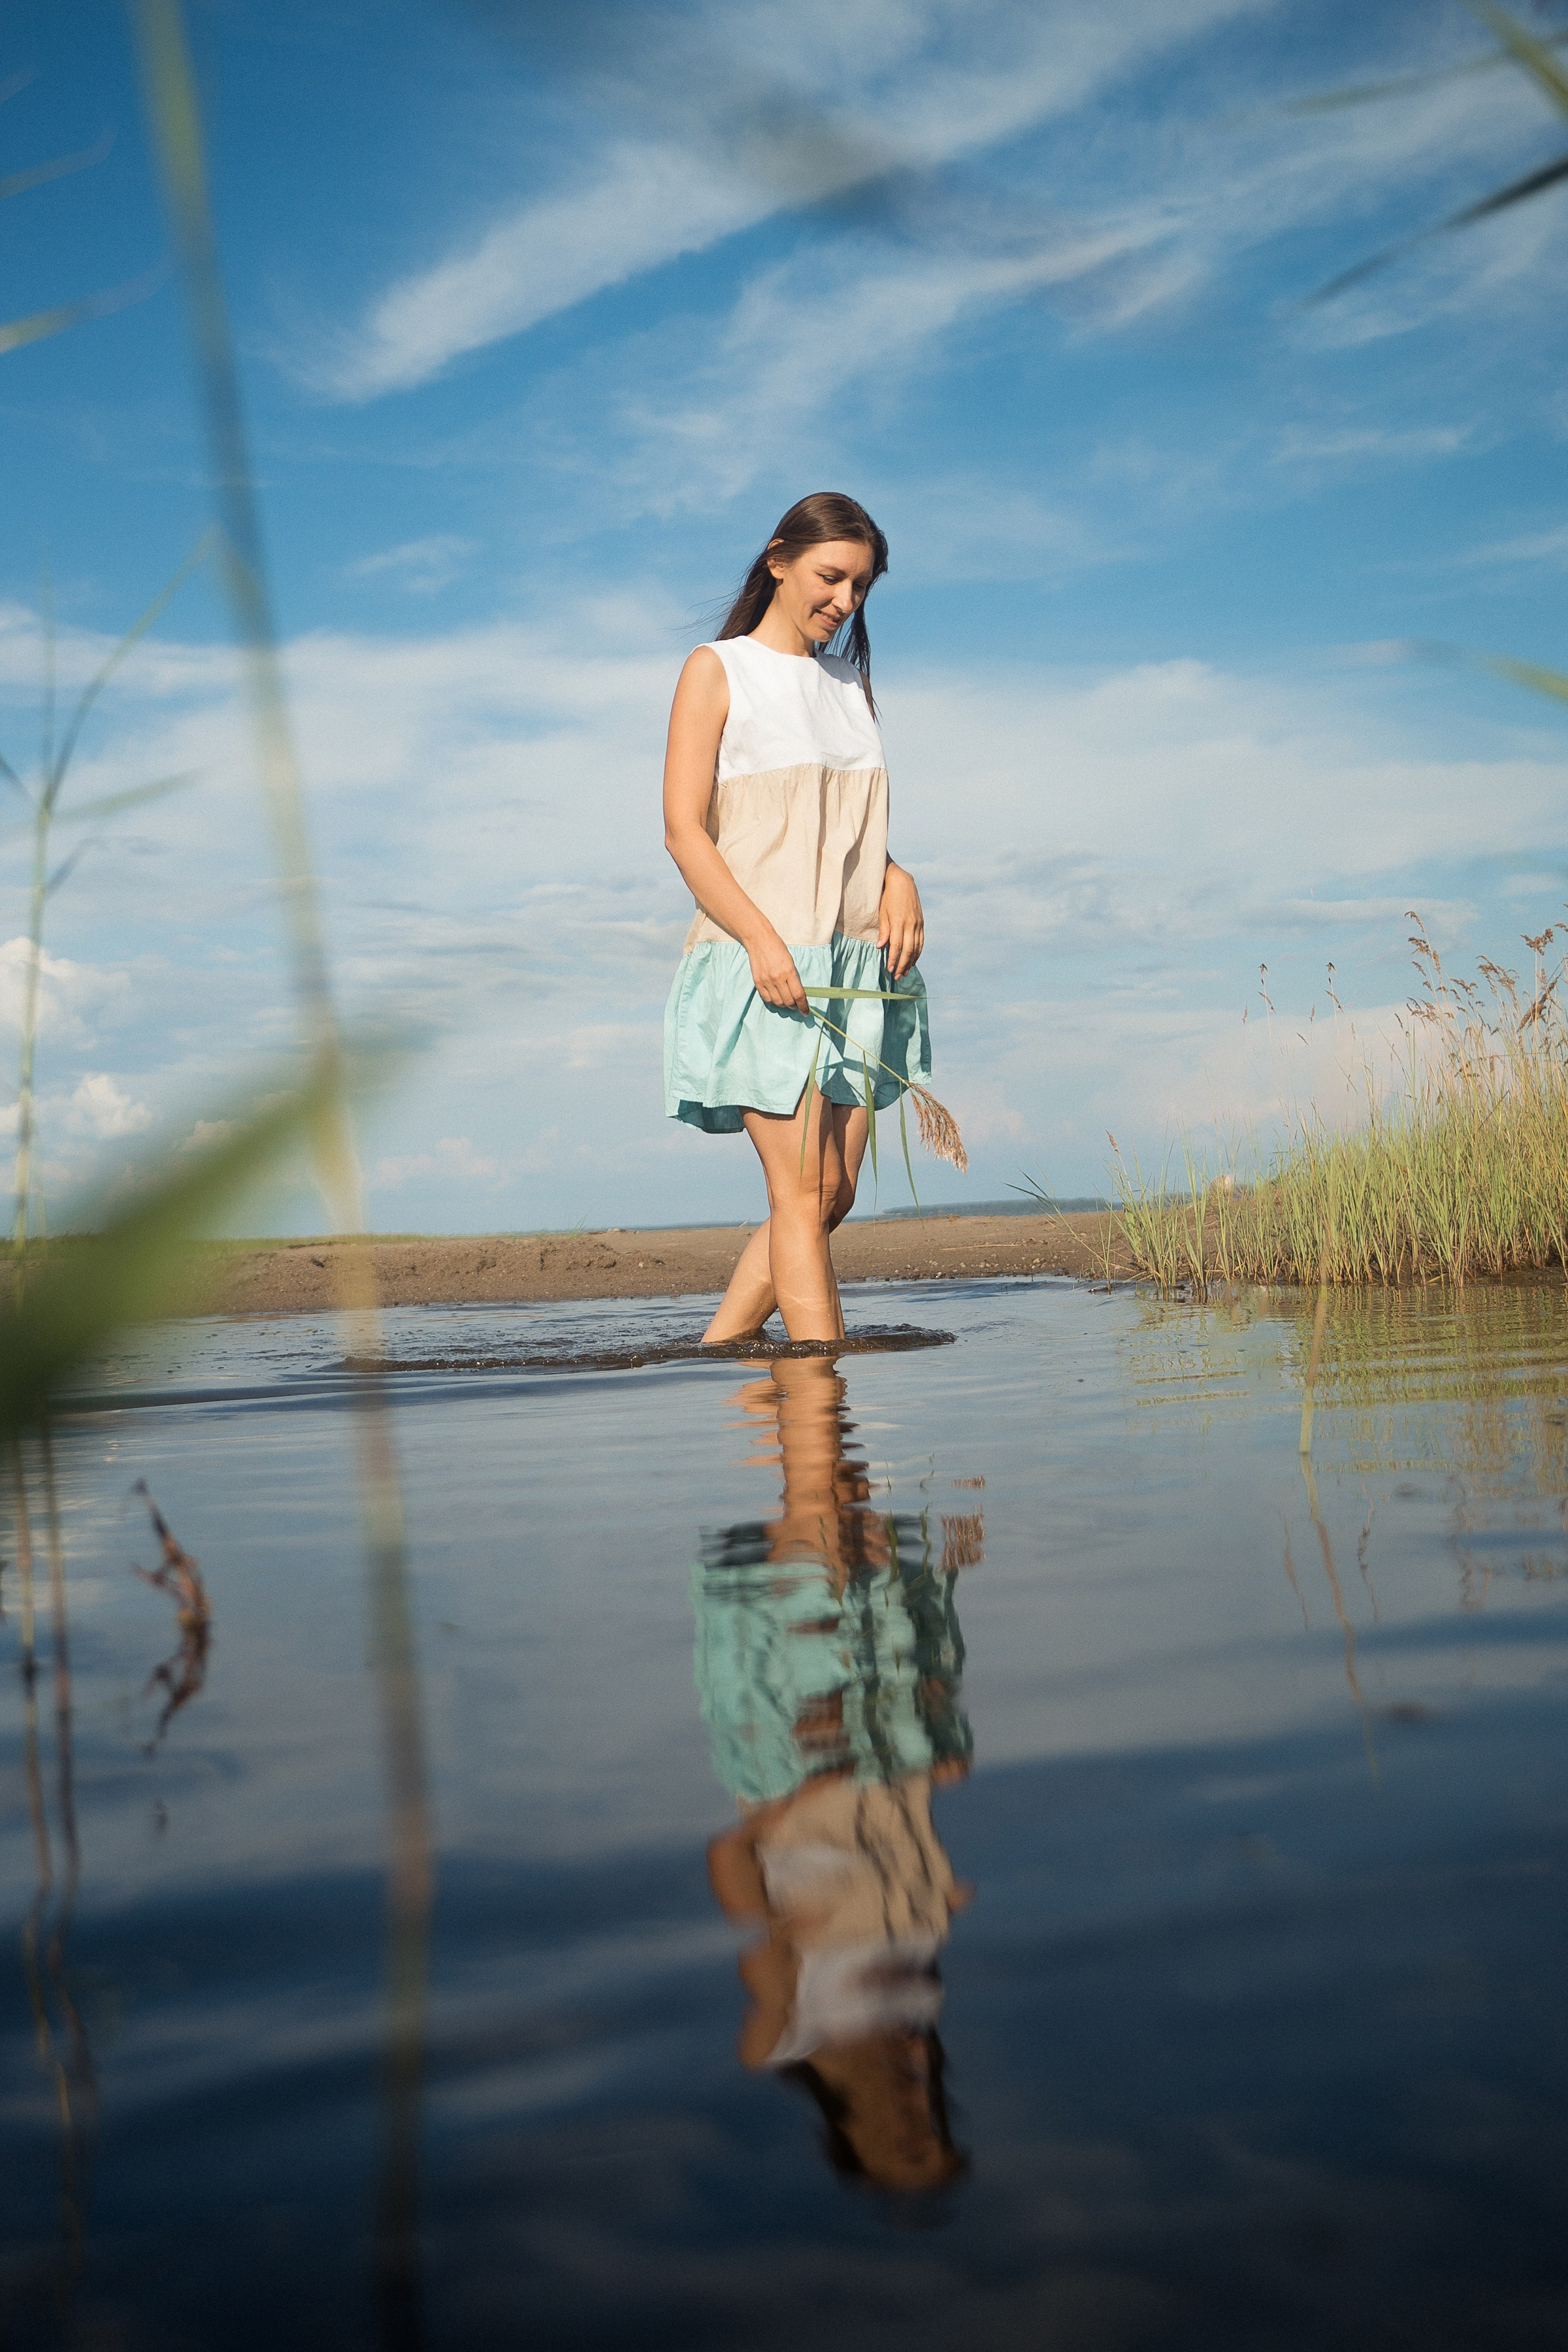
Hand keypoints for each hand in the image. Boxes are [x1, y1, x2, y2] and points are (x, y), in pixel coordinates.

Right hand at [747, 926, 808, 1013]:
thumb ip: (794, 978)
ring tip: (786, 1000)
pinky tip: (776, 997)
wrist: (759, 940)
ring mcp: (766, 981)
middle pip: (788, 1001)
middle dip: (794, 1006)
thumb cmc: (777, 948)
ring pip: (777, 1002)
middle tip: (796, 1005)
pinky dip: (773, 1001)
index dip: (803, 1006)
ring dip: (784, 1005)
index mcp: (789, 971)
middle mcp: (777, 978)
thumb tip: (798, 993)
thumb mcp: (790, 961)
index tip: (806, 1012)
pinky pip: (767, 999)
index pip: (798, 995)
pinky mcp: (757, 982)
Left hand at [877, 861, 924, 979]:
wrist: (902, 882)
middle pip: (908, 950)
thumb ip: (883, 930)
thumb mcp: (882, 912)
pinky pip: (921, 941)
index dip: (894, 959)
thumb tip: (880, 947)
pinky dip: (917, 952)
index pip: (896, 946)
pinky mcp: (921, 923)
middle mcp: (910, 924)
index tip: (890, 969)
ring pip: (916, 947)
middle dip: (902, 965)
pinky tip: (913, 960)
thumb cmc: (888, 897)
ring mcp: (918, 923)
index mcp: (898, 921)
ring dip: (911, 961)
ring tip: (905, 972)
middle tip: (897, 976)